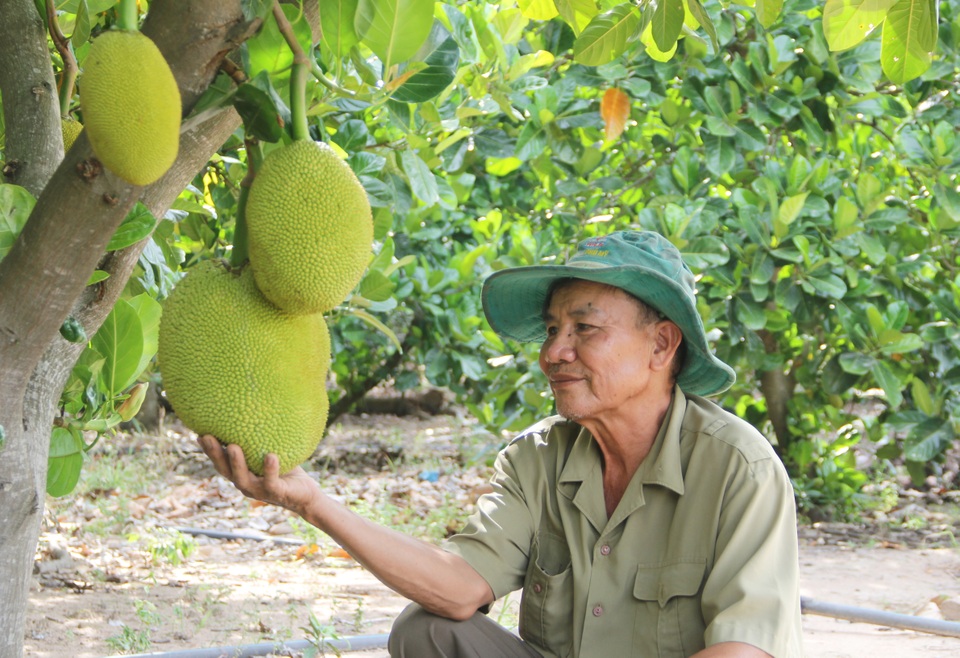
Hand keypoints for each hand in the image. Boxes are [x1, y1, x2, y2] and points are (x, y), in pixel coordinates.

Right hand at [197, 435, 320, 514]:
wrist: (306, 495)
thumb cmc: (287, 471)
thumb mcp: (271, 453)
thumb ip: (261, 440)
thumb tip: (258, 411)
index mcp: (241, 474)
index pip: (221, 463)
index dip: (209, 451)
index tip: (199, 435)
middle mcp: (246, 484)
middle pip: (225, 470)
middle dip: (215, 454)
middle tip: (207, 437)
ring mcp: (259, 491)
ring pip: (243, 478)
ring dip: (236, 463)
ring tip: (232, 446)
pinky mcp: (276, 493)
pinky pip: (271, 481)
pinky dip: (270, 469)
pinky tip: (270, 456)